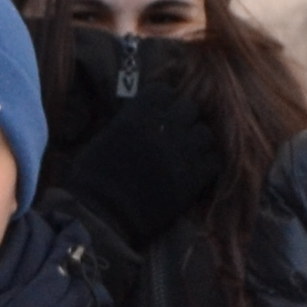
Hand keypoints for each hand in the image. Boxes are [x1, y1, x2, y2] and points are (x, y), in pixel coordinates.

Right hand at [52, 73, 230, 247]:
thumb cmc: (92, 179)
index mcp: (138, 114)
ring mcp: (182, 152)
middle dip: (183, 119)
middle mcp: (164, 127)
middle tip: (175, 135)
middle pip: (190, 108)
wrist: (101, 216)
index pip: (164, 91)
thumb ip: (130, 120)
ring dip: (197, 142)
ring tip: (187, 154)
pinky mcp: (194, 179)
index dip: (163, 102)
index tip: (159, 113)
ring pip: (206, 134)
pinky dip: (207, 164)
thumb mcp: (106, 136)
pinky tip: (196, 172)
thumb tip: (144, 116)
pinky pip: (215, 161)